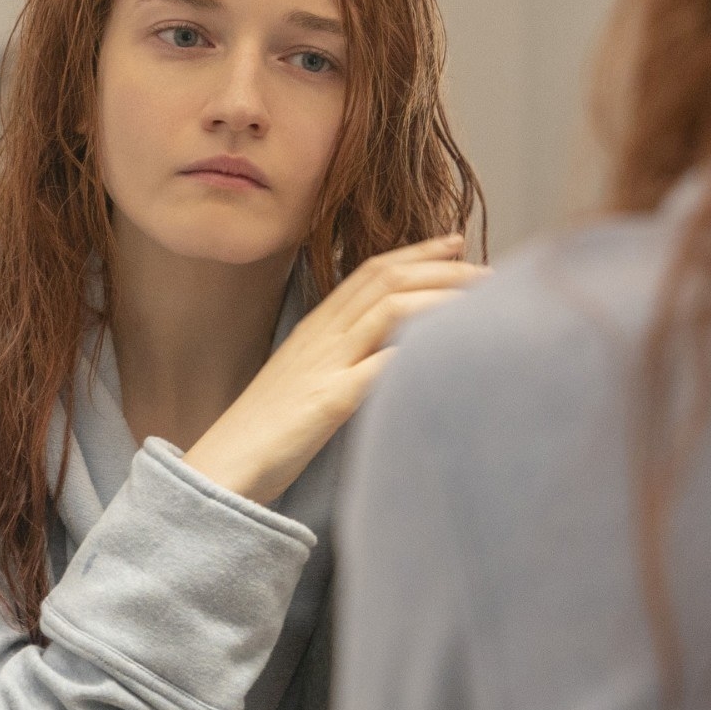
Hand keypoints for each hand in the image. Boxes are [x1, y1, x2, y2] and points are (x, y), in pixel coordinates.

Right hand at [183, 235, 486, 502]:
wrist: (223, 468)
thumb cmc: (267, 433)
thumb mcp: (308, 380)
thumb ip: (343, 358)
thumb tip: (386, 351)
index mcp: (316, 329)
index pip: (370, 272)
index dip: (416, 253)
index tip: (455, 241)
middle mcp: (322, 337)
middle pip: (386, 281)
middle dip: (441, 268)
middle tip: (488, 269)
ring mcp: (324, 366)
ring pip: (389, 311)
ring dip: (441, 298)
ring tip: (482, 299)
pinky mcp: (328, 403)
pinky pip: (377, 367)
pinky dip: (416, 352)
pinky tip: (450, 348)